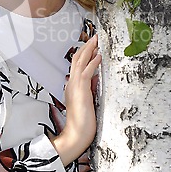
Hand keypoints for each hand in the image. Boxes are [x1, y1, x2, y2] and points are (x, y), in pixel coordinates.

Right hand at [52, 35, 100, 165]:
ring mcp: (75, 86)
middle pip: (77, 59)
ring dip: (89, 50)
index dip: (84, 53)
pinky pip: (86, 72)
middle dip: (86, 47)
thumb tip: (95, 78)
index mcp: (72, 85)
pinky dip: (93, 63)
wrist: (76, 134)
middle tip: (94, 36)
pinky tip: (99, 56)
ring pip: (80, 62)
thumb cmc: (82, 122)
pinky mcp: (81, 90)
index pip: (77, 64)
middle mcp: (71, 83)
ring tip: (96, 40)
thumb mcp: (86, 101)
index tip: (92, 45)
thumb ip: (89, 88)